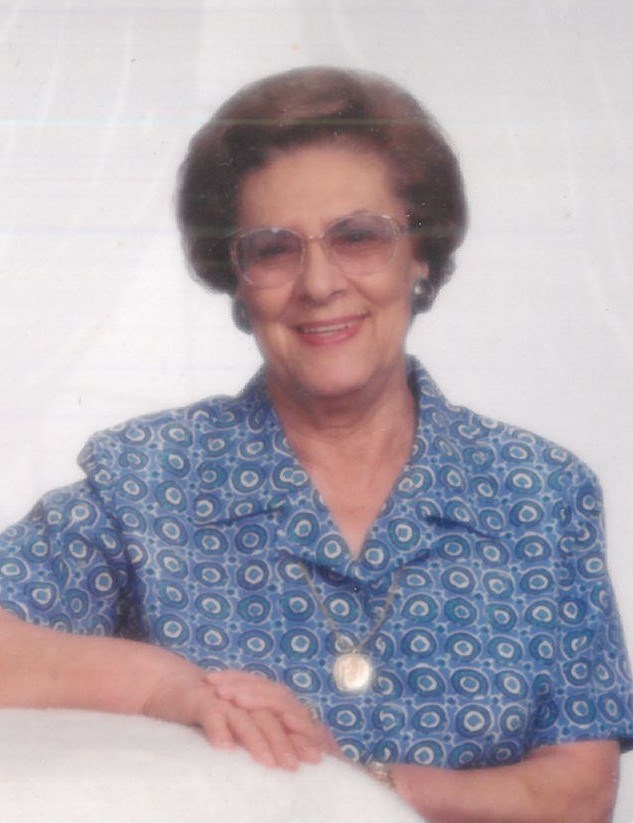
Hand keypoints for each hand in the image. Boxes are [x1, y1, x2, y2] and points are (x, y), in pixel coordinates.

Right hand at [144, 669, 335, 769]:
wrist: (172, 686)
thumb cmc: (211, 711)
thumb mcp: (239, 722)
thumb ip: (260, 735)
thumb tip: (291, 760)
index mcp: (257, 702)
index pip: (285, 718)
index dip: (301, 737)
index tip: (316, 760)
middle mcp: (244, 698)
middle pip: (270, 719)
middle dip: (284, 742)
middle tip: (295, 766)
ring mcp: (224, 698)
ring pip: (245, 718)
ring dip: (258, 740)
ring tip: (269, 763)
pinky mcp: (200, 700)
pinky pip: (212, 715)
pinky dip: (220, 730)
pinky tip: (226, 748)